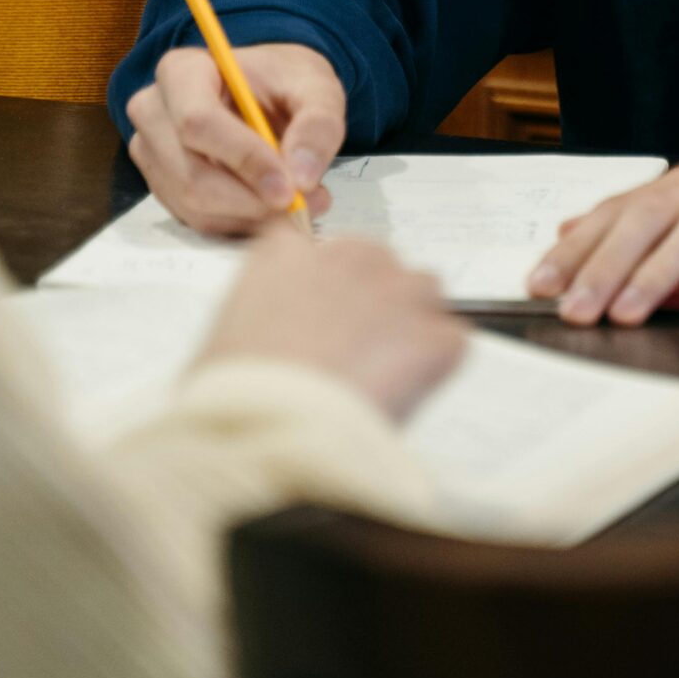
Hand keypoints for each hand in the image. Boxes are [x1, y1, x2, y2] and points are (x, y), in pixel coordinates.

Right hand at [125, 42, 346, 237]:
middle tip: (304, 204)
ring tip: (300, 204)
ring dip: (250, 216)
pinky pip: (197, 220)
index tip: (288, 187)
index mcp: (181, 71)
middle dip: (251, 200)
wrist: (268, 95)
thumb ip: (318, 124)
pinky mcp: (163, 187)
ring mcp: (152, 154)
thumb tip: (302, 176)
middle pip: (191, 174)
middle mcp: (154, 112)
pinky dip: (241, 223)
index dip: (244, 159)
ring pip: (194, 204)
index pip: (198, 121)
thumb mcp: (317, 87)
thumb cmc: (285, 83)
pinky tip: (273, 209)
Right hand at [200, 227, 465, 419]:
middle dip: (374, 305)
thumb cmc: (234, 397)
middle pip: (380, 265)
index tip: (321, 322)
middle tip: (355, 358)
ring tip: (384, 377)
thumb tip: (289, 342)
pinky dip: (434, 370)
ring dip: (411, 326)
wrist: (270, 427)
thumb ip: (266, 318)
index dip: (326, 290)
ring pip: (424, 293)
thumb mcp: (228, 339)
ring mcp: (397, 290)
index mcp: (286, 253)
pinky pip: (450, 343)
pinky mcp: (434, 333)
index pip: (318, 250)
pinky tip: (401, 398)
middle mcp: (347, 256)